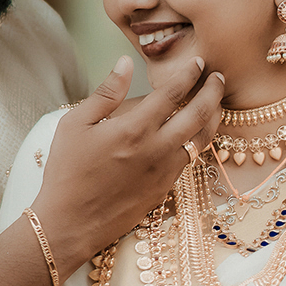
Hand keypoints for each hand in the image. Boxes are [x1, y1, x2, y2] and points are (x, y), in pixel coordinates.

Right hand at [32, 52, 222, 273]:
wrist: (69, 222)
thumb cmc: (66, 172)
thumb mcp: (75, 124)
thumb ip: (105, 93)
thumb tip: (125, 63)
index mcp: (133, 128)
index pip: (172, 92)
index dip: (189, 74)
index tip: (197, 63)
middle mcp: (155, 149)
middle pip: (198, 114)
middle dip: (213, 91)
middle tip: (218, 77)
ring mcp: (164, 172)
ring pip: (202, 140)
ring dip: (213, 118)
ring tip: (216, 103)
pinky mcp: (164, 190)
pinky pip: (190, 160)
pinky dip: (199, 143)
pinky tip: (196, 134)